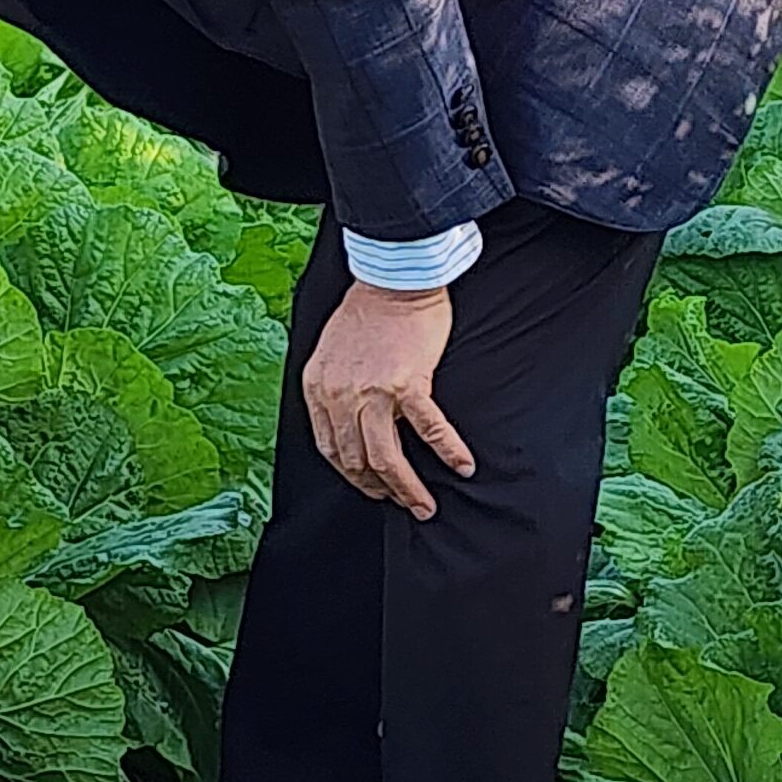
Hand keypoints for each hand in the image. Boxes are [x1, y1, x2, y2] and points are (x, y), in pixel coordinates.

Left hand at [302, 279, 474, 520]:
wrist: (393, 277)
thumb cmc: (367, 310)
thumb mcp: (331, 353)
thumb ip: (335, 388)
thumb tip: (351, 422)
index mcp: (318, 387)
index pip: (329, 448)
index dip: (351, 475)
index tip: (371, 487)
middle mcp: (339, 395)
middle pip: (356, 461)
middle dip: (380, 490)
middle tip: (402, 503)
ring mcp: (372, 392)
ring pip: (385, 458)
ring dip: (407, 489)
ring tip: (424, 505)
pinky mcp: (407, 383)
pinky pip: (428, 429)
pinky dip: (447, 451)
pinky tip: (462, 465)